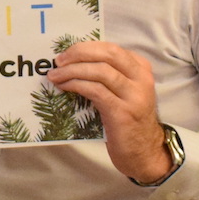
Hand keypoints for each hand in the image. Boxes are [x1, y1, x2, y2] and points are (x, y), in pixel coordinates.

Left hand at [46, 41, 168, 181]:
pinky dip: (77, 85)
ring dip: (72, 71)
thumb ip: (107, 75)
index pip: (111, 48)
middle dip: (79, 53)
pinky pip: (96, 90)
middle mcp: (141, 79)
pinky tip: (65, 87)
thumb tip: (72, 62)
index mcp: (140, 69)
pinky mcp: (123, 112)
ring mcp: (134, 95)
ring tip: (55, 76)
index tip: (65, 53)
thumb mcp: (122, 92)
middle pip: (108, 54)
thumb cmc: (126, 120)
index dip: (85, 47)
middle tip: (58, 61)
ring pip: (100, 71)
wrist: (143, 151)